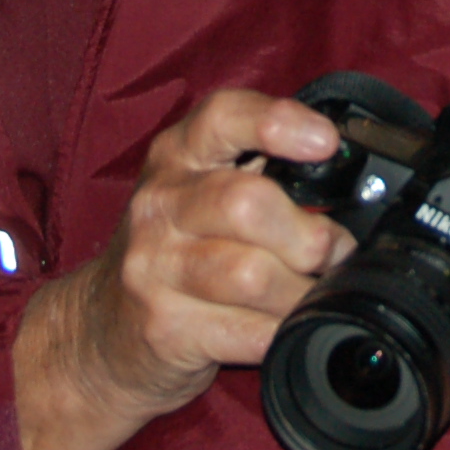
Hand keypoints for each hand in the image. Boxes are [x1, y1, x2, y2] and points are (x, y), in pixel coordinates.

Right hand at [11, 88, 354, 449]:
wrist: (100, 331)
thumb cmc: (174, 253)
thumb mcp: (201, 194)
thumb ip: (261, 174)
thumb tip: (349, 179)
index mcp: (177, 156)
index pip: (224, 117)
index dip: (280, 123)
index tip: (326, 143)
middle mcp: (159, 204)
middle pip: (248, 203)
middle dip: (309, 235)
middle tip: (330, 253)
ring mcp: (155, 268)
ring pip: (252, 274)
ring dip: (300, 291)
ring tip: (307, 294)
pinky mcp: (164, 328)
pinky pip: (249, 333)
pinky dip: (282, 332)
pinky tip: (279, 327)